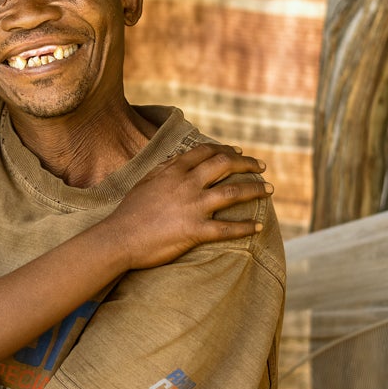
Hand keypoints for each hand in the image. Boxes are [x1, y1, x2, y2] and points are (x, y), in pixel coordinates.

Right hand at [104, 143, 271, 269]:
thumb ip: (166, 168)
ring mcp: (192, 207)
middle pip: (225, 166)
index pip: (207, 152)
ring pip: (232, 192)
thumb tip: (181, 158)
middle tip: (262, 167)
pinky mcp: (194, 231)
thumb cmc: (129, 212)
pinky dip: (245, 227)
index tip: (239, 152)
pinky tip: (258, 227)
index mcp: (174, 171)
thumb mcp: (146, 181)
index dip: (227, 150)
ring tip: (268, 190)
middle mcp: (187, 185)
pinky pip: (227, 229)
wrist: (119, 238)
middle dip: (247, 164)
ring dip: (254, 189)